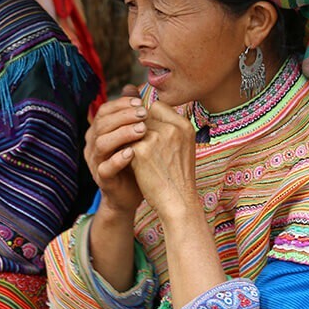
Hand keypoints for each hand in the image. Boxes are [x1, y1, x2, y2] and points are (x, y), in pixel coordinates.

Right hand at [84, 85, 144, 216]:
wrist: (131, 193)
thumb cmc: (134, 160)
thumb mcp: (133, 134)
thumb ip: (130, 113)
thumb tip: (131, 87)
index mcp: (98, 131)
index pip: (104, 111)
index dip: (120, 105)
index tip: (140, 103)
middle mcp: (93, 144)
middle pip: (102, 124)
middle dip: (123, 117)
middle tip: (144, 114)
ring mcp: (95, 162)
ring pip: (102, 144)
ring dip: (122, 134)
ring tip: (141, 131)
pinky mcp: (102, 180)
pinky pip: (105, 168)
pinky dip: (117, 159)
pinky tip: (132, 153)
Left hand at [128, 100, 197, 220]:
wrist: (178, 202)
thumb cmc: (179, 177)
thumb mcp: (183, 147)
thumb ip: (169, 129)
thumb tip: (147, 116)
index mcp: (184, 125)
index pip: (157, 106)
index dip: (148, 119)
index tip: (145, 133)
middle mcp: (172, 128)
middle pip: (142, 116)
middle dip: (136, 128)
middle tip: (134, 144)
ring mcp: (157, 137)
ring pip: (131, 127)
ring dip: (129, 138)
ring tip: (130, 152)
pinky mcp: (142, 150)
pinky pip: (125, 142)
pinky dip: (124, 150)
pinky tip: (127, 161)